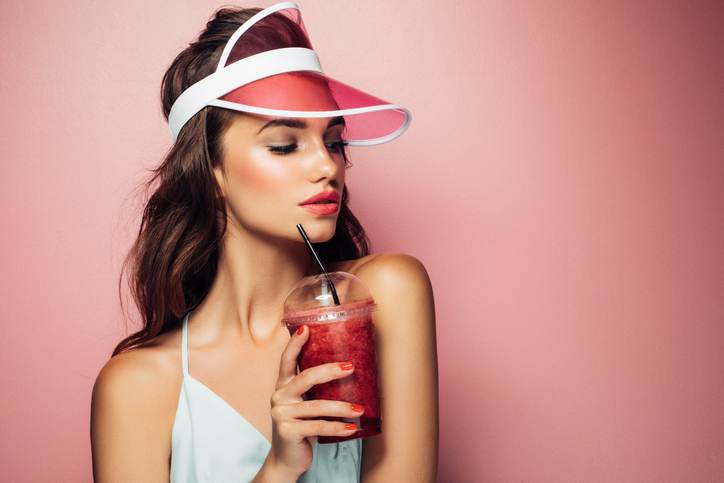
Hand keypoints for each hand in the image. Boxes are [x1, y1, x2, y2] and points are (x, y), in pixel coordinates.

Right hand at [267, 324, 363, 476]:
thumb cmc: (301, 426)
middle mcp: (279, 397)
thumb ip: (313, 388)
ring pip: (316, 406)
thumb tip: (346, 367)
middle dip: (329, 371)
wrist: (287, 459)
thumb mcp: (304, 404)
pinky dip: (337, 428)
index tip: (306, 327)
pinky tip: (351, 428)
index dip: (295, 343)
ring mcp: (281, 414)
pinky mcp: (288, 432)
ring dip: (342, 407)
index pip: (287, 360)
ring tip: (360, 409)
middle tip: (350, 367)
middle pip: (306, 378)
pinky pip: (318, 427)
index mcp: (283, 386)